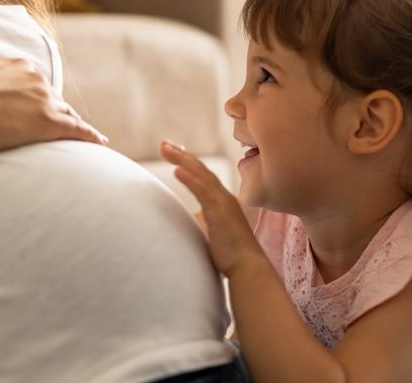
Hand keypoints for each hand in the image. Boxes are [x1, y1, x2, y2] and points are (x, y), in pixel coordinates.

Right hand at [0, 58, 108, 152]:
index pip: (35, 84)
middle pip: (54, 99)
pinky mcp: (46, 122)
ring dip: (74, 126)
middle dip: (59, 113)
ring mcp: (42, 100)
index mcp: (14, 66)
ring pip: (66, 115)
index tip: (42, 107)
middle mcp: (33, 79)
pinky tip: (100, 142)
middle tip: (66, 127)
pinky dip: (90, 136)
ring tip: (86, 137)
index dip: (39, 98)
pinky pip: (76, 130)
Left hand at [160, 141, 263, 276]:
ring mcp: (223, 202)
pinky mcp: (220, 211)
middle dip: (181, 155)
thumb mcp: (212, 233)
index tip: (174, 152)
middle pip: (200, 169)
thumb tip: (190, 220)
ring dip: (182, 160)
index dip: (189, 163)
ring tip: (165, 149)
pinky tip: (177, 169)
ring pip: (201, 174)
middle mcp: (223, 197)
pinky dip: (189, 179)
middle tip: (164, 144)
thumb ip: (203, 223)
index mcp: (222, 201)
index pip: (203, 176)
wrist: (247, 267)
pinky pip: (202, 191)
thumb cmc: (231, 255)